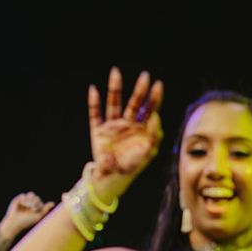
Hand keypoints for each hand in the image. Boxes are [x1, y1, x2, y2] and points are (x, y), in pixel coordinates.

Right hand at [0, 192, 53, 240]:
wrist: (15, 222)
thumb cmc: (26, 221)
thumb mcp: (38, 216)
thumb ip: (45, 209)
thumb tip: (53, 203)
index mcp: (34, 209)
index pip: (40, 202)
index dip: (39, 205)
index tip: (35, 210)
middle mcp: (29, 205)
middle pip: (36, 198)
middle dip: (35, 202)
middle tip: (31, 208)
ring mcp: (24, 202)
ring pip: (31, 194)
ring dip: (30, 200)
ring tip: (27, 205)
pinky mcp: (18, 200)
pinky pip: (23, 195)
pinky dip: (24, 200)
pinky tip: (22, 204)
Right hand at [87, 68, 163, 186]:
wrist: (113, 178)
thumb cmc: (133, 166)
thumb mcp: (149, 151)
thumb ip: (154, 134)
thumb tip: (155, 116)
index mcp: (141, 128)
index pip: (149, 108)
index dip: (154, 97)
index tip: (158, 85)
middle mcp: (127, 124)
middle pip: (134, 102)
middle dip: (139, 90)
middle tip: (145, 76)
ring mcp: (112, 126)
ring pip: (114, 103)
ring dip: (115, 89)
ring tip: (116, 72)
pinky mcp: (98, 131)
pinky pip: (95, 115)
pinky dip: (94, 103)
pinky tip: (93, 90)